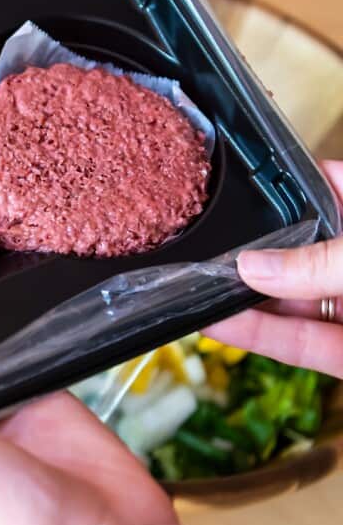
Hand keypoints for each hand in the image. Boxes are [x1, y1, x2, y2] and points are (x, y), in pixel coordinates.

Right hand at [204, 161, 342, 376]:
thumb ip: (323, 262)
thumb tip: (252, 265)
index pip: (331, 186)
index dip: (286, 182)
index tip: (237, 181)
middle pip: (302, 250)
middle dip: (253, 251)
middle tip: (200, 246)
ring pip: (295, 301)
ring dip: (245, 298)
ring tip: (194, 289)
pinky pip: (303, 344)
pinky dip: (261, 337)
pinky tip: (217, 325)